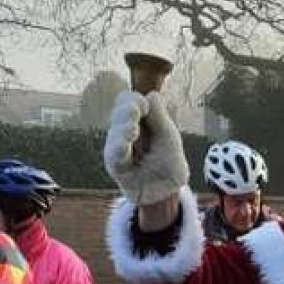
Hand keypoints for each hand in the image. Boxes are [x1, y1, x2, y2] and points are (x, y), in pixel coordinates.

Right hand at [102, 90, 189, 204]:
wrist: (169, 189)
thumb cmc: (168, 161)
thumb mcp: (168, 137)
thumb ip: (160, 117)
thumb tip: (152, 94)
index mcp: (135, 120)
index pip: (126, 102)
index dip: (133, 100)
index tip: (145, 105)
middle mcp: (122, 132)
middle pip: (117, 114)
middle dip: (127, 111)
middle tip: (137, 111)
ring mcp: (117, 149)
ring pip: (114, 134)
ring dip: (123, 129)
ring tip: (133, 129)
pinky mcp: (116, 168)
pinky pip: (113, 156)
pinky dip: (119, 149)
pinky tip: (124, 146)